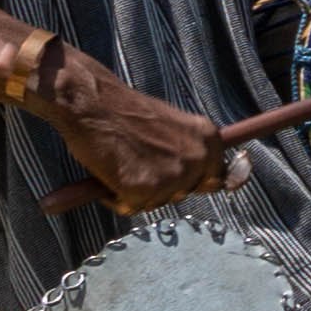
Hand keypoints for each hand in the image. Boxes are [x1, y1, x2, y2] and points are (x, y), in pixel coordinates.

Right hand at [49, 52, 230, 207]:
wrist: (93, 103)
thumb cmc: (126, 113)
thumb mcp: (173, 126)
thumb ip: (191, 151)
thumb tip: (216, 182)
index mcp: (208, 137)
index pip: (218, 178)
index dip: (196, 183)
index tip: (179, 180)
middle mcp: (196, 158)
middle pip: (182, 194)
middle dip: (159, 186)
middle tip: (136, 160)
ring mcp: (172, 176)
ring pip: (154, 202)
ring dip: (135, 191)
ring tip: (121, 162)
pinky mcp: (144, 190)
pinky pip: (130, 207)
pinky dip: (115, 197)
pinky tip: (108, 171)